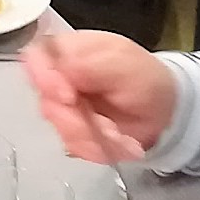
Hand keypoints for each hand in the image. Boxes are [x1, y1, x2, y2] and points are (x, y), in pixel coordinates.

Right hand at [19, 30, 178, 162]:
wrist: (164, 111)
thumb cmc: (145, 78)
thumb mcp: (123, 64)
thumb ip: (90, 65)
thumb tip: (59, 72)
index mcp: (68, 51)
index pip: (35, 59)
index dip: (44, 79)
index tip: (70, 98)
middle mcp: (60, 78)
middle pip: (47, 103)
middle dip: (81, 121)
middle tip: (109, 126)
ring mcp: (64, 107)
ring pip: (62, 129)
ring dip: (96, 137)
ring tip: (120, 134)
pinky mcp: (72, 131)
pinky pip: (75, 147)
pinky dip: (101, 148)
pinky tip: (118, 141)